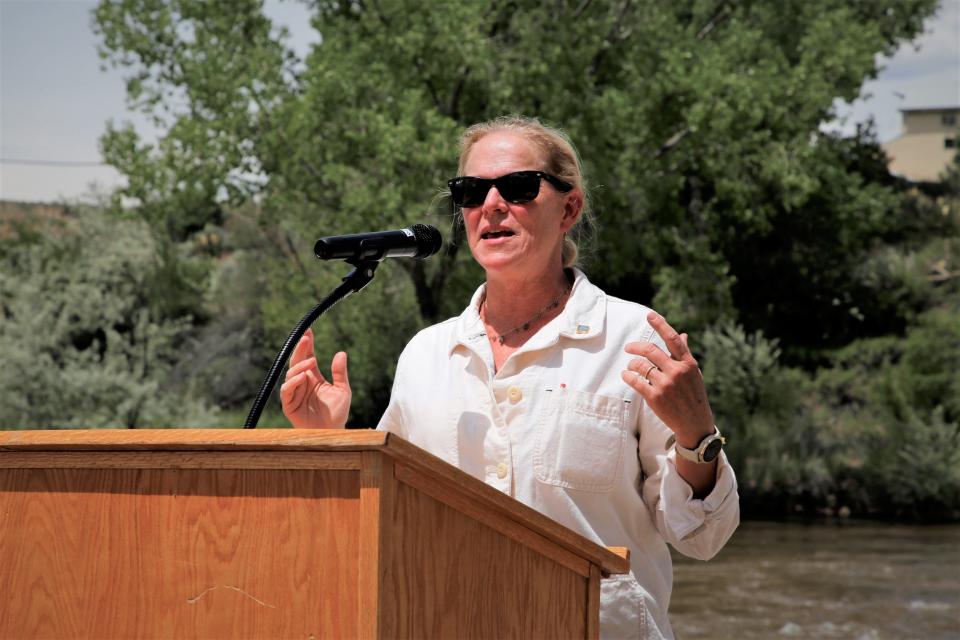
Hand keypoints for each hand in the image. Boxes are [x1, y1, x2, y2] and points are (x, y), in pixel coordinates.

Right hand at [280, 328, 350, 428]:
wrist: (333, 432)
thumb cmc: (337, 413)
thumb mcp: (343, 390)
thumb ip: (340, 373)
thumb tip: (341, 353)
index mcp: (313, 377)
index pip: (307, 356)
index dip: (307, 344)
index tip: (309, 331)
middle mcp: (302, 382)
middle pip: (297, 362)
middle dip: (300, 349)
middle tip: (305, 338)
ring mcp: (294, 393)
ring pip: (291, 374)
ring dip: (300, 366)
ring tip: (312, 361)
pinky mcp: (289, 404)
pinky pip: (287, 391)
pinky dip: (293, 382)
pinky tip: (303, 376)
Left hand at [621, 312, 714, 447]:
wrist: (694, 423)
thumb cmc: (693, 395)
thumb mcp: (693, 373)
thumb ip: (684, 354)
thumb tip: (682, 334)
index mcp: (688, 363)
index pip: (673, 339)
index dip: (661, 325)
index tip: (650, 315)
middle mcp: (677, 371)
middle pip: (650, 350)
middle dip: (635, 346)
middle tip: (628, 347)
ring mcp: (666, 384)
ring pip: (640, 365)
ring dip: (631, 363)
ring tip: (630, 366)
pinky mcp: (655, 397)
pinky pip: (635, 381)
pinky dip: (628, 376)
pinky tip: (626, 375)